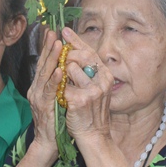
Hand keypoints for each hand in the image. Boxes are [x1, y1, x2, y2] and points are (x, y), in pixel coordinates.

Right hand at [27, 29, 62, 161]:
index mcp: (39, 86)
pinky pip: (50, 91)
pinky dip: (54, 80)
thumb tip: (64, 67)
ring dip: (51, 58)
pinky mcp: (44, 107)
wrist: (47, 143)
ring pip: (45, 74)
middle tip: (52, 31)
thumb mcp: (55, 98)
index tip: (52, 32)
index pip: (43, 63)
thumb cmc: (54, 120)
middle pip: (42, 64)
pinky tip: (59, 70)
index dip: (47, 48)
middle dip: (48, 47)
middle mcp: (36, 89)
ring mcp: (38, 98)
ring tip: (57, 44)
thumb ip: (58, 84)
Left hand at [60, 27, 113, 145]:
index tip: (64, 30)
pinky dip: (59, 88)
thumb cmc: (90, 111)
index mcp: (105, 76)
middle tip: (59, 54)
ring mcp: (92, 91)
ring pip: (71, 69)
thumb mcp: (95, 89)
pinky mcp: (80, 101)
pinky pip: (63, 86)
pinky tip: (61, 94)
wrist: (93, 136)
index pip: (90, 52)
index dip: (77, 40)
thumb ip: (87, 73)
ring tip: (64, 83)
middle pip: (82, 56)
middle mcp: (102, 81)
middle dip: (68, 54)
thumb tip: (74, 53)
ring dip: (63, 73)